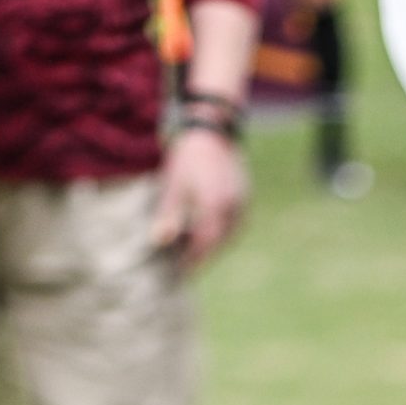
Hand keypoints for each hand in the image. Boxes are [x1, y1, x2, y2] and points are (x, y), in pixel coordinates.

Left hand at [152, 126, 246, 272]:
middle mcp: (233, 205)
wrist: (211, 130)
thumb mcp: (173, 186)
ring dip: (215, 245)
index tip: (181, 274)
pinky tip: (209, 231)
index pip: (205, 244)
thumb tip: (160, 241)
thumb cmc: (188, 159)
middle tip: (187, 266)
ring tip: (197, 252)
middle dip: (204, 256)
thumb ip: (168, 215)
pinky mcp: (245, 194)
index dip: (193, 261)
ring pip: (231, 233)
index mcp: (215, 205)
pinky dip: (224, 232)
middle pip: (220, 242)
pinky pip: (237, 222)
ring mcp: (243, 199)